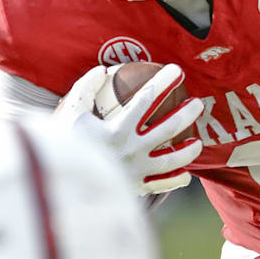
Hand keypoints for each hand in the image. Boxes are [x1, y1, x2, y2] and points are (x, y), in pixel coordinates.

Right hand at [54, 64, 202, 194]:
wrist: (61, 184)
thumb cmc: (64, 144)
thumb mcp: (70, 112)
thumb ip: (85, 88)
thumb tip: (103, 70)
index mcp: (117, 130)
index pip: (147, 99)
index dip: (164, 82)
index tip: (177, 71)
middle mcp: (131, 150)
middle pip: (168, 128)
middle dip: (187, 113)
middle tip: (198, 103)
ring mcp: (136, 171)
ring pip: (172, 159)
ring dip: (189, 149)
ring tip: (198, 141)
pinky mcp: (135, 188)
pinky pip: (161, 185)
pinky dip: (176, 180)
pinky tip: (186, 175)